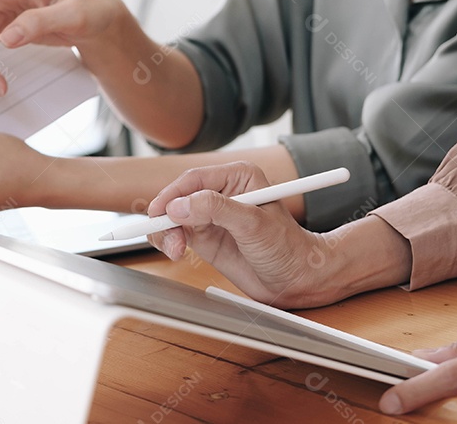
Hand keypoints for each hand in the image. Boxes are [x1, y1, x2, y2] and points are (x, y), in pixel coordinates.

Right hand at [144, 161, 337, 308]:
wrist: (295, 279)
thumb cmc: (287, 246)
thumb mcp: (253, 223)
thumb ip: (216, 209)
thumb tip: (180, 205)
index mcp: (237, 177)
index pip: (194, 179)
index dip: (173, 194)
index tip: (161, 211)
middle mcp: (221, 193)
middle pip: (178, 197)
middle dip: (167, 217)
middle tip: (167, 236)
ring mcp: (210, 216)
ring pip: (172, 217)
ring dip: (166, 232)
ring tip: (176, 250)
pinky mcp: (204, 236)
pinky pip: (175, 233)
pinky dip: (168, 241)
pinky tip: (176, 252)